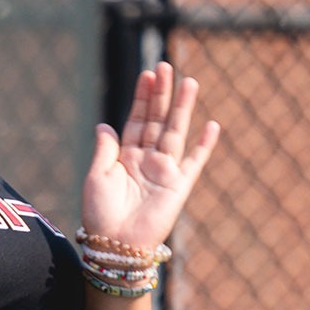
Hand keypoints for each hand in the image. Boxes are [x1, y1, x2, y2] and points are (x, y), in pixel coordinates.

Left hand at [83, 62, 220, 250]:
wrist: (114, 244)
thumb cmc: (100, 213)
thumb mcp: (97, 176)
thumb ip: (105, 150)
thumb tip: (104, 125)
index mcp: (125, 156)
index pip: (136, 120)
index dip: (142, 98)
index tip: (148, 74)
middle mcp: (146, 160)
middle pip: (157, 120)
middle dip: (162, 94)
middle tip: (165, 66)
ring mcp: (164, 171)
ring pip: (175, 132)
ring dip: (183, 108)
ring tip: (189, 81)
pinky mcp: (179, 186)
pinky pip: (194, 162)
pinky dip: (204, 145)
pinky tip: (211, 125)